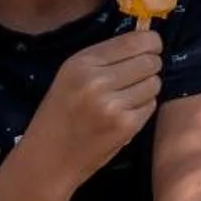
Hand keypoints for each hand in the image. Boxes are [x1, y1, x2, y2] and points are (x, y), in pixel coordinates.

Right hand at [28, 31, 164, 183]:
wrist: (46, 159)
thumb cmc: (59, 115)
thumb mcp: (71, 76)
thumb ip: (106, 58)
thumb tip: (148, 40)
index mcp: (82, 63)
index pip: (136, 41)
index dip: (151, 43)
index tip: (150, 48)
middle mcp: (97, 81)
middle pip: (151, 62)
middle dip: (149, 67)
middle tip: (135, 78)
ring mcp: (113, 105)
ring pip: (154, 83)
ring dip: (146, 89)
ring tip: (124, 99)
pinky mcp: (125, 126)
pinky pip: (151, 105)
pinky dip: (142, 109)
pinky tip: (123, 116)